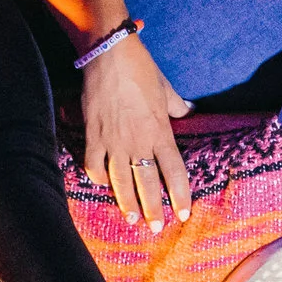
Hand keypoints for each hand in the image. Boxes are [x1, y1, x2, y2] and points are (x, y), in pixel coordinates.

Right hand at [80, 34, 193, 231]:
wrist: (109, 53)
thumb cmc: (141, 68)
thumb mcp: (165, 88)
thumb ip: (177, 106)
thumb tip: (189, 111)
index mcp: (160, 131)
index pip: (174, 171)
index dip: (181, 194)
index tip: (184, 213)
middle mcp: (138, 141)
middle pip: (148, 184)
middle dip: (153, 209)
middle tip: (156, 228)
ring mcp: (113, 140)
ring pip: (121, 181)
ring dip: (127, 202)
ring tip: (132, 219)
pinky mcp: (92, 135)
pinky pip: (94, 165)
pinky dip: (99, 178)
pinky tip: (103, 184)